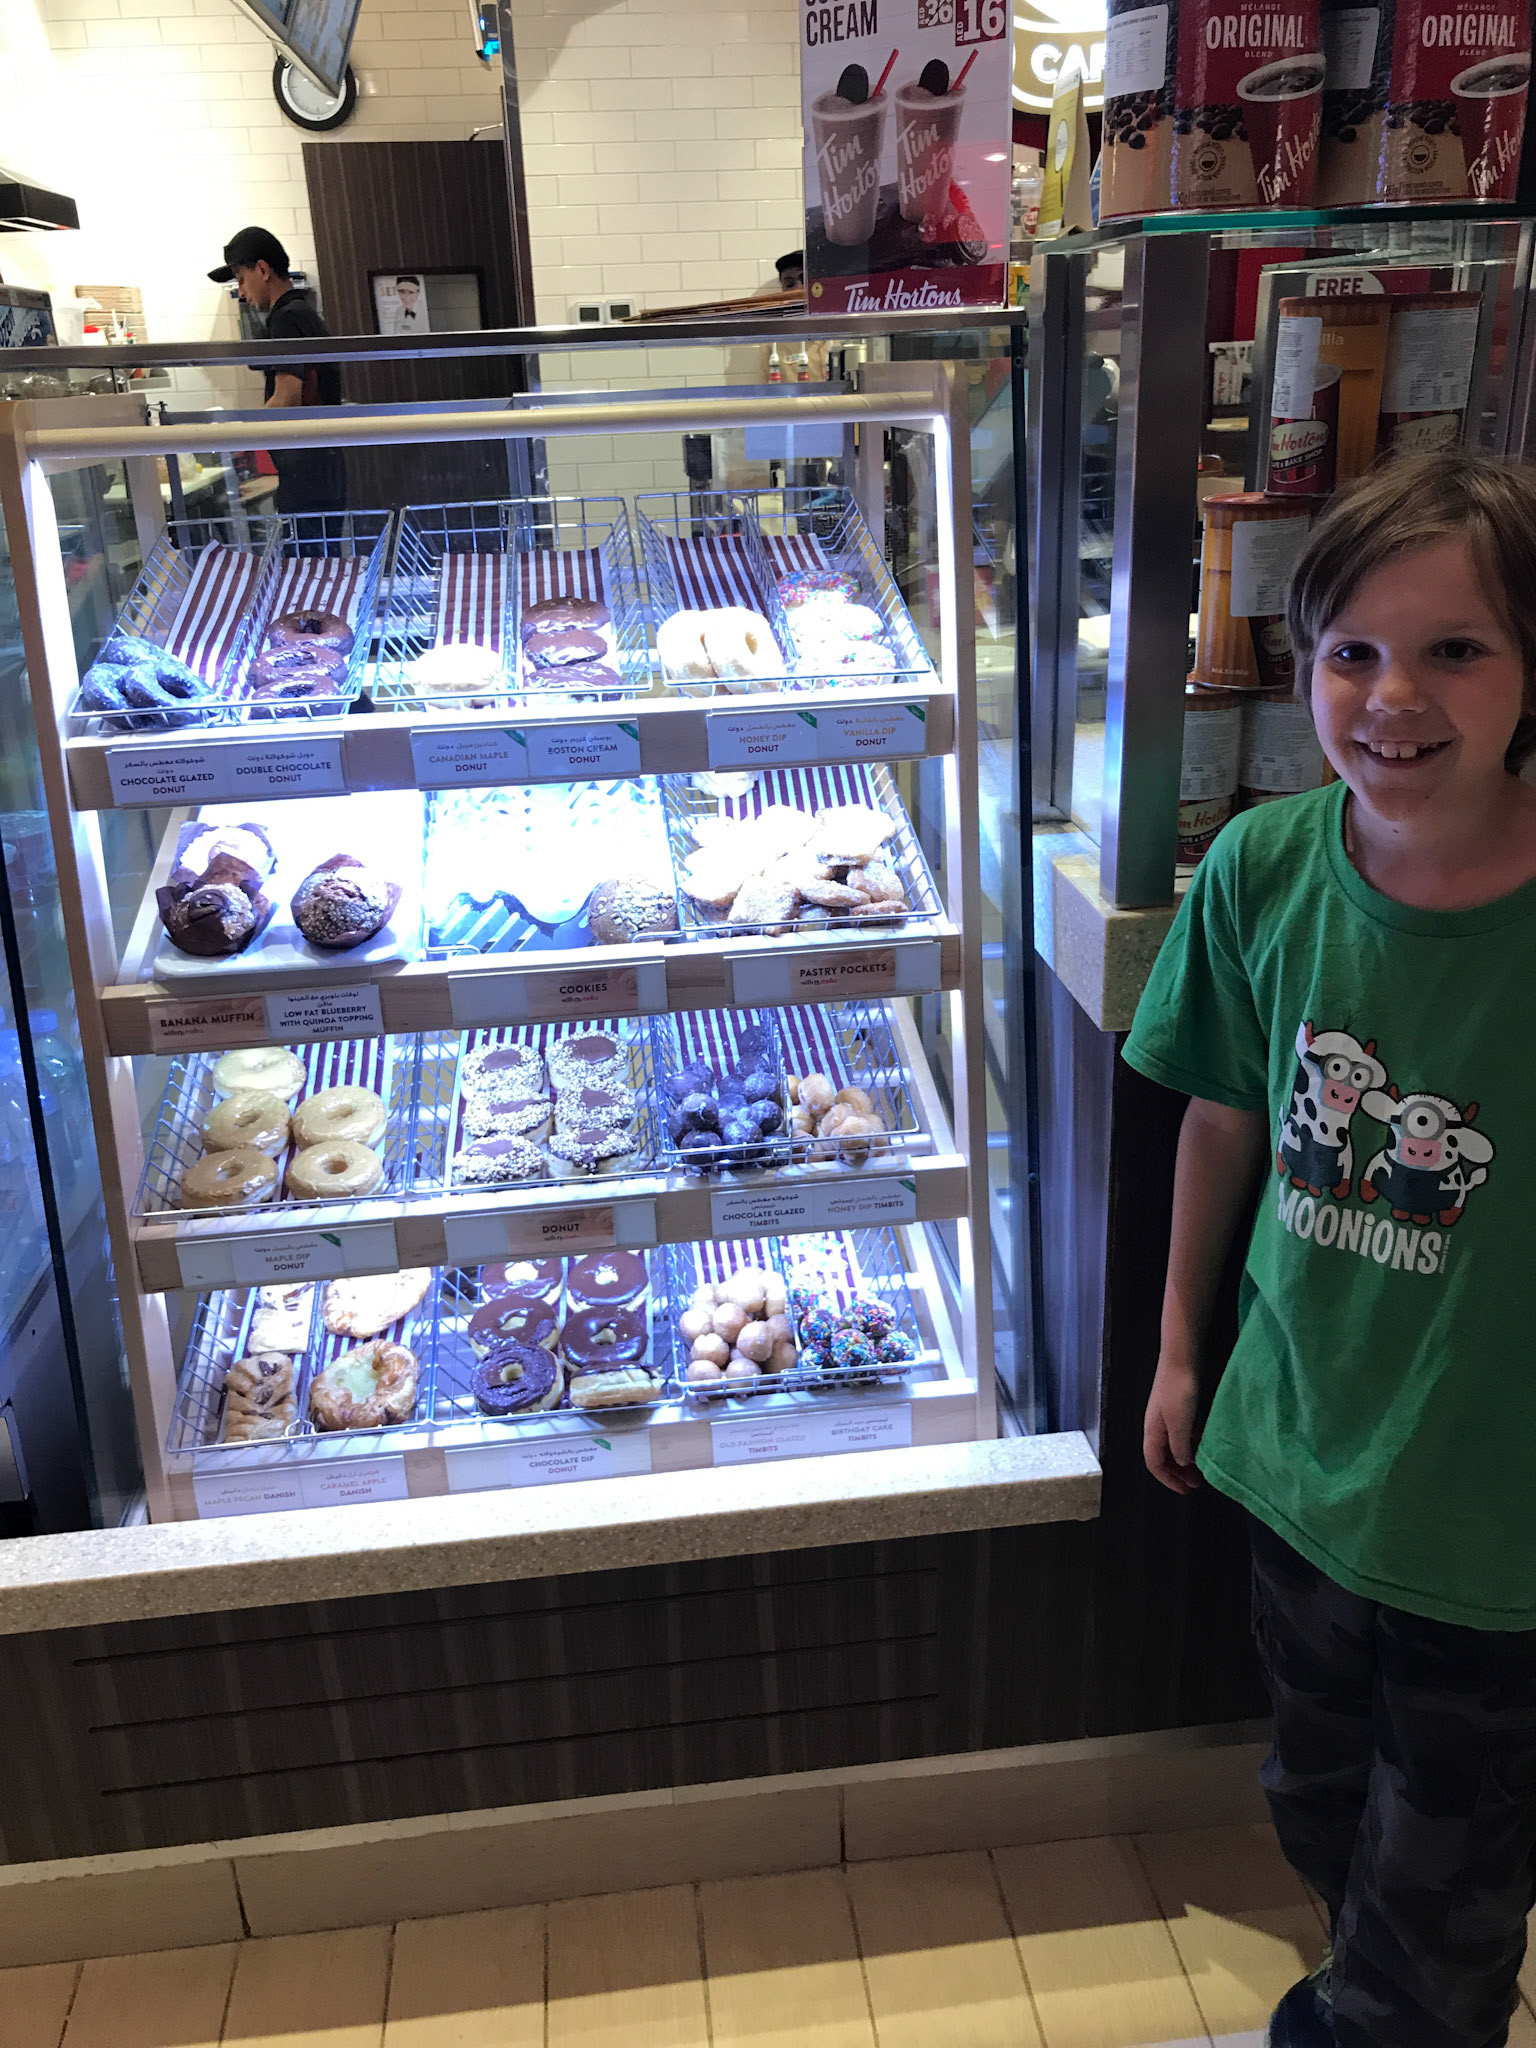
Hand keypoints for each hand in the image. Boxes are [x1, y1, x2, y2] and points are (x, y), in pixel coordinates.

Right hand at [1144, 1354, 1201, 1494]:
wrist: (1182, 1357)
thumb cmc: (1179, 1390)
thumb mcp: (1180, 1423)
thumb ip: (1179, 1446)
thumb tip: (1182, 1463)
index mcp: (1153, 1431)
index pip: (1154, 1463)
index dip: (1168, 1479)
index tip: (1186, 1491)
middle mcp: (1156, 1426)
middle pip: (1163, 1456)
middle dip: (1177, 1472)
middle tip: (1197, 1483)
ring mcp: (1167, 1415)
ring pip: (1174, 1445)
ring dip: (1186, 1459)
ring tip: (1203, 1467)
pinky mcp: (1178, 1406)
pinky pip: (1183, 1433)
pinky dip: (1192, 1443)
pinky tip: (1205, 1443)